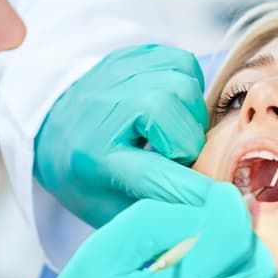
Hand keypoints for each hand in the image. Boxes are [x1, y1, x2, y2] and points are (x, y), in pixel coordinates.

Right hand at [0, 182, 277, 277]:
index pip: (233, 233)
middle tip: (216, 229)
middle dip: (243, 237)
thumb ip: (159, 222)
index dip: (226, 204)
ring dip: (258, 274)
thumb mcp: (104, 252)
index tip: (214, 198)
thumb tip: (204, 210)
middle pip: (261, 266)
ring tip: (227, 265)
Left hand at [34, 44, 212, 226]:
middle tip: (177, 157)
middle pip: (166, 110)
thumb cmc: (86, 174)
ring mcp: (116, 74)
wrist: (54, 126)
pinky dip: (188, 87)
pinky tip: (170, 107)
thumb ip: (154, 216)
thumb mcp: (109, 210)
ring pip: (181, 85)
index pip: (152, 174)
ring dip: (190, 115)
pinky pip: (183, 64)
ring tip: (172, 132)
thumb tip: (203, 223)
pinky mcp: (132, 54)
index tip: (223, 203)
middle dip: (187, 141)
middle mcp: (103, 108)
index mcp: (94, 157)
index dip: (191, 190)